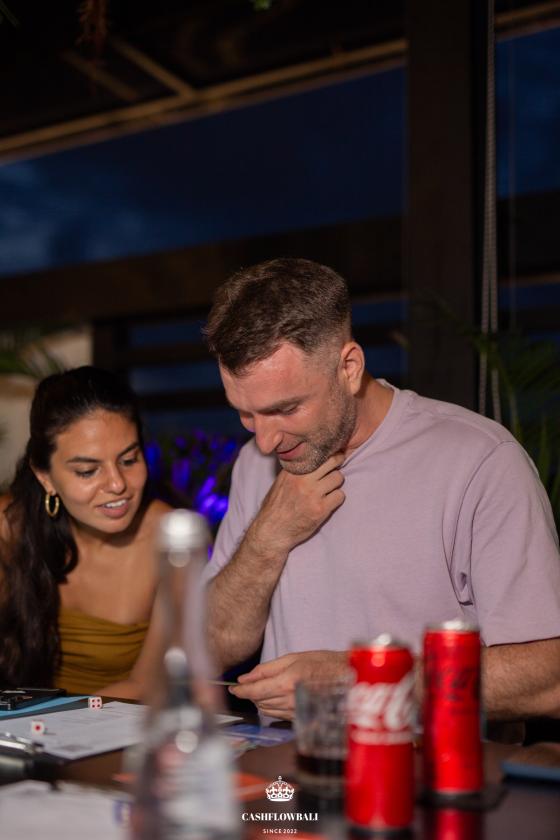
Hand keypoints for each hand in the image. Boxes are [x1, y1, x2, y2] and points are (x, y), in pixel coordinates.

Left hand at [229, 650, 348, 719]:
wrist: (347, 678)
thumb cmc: (323, 663)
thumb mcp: (294, 658)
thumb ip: (266, 669)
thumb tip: (244, 678)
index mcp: (286, 683)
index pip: (254, 691)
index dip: (240, 691)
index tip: (232, 688)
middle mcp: (289, 700)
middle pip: (258, 702)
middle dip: (251, 693)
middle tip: (251, 682)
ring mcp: (296, 712)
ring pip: (266, 710)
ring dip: (260, 700)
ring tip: (266, 687)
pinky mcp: (301, 719)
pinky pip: (278, 716)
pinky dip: (272, 707)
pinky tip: (277, 696)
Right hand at [249, 454, 345, 556]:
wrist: (272, 531)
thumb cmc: (276, 507)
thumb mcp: (280, 481)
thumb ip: (295, 469)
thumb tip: (313, 457)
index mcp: (292, 471)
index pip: (317, 453)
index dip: (327, 453)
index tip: (331, 454)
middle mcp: (303, 479)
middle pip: (331, 461)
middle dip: (336, 464)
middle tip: (337, 467)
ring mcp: (313, 494)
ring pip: (338, 478)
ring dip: (335, 483)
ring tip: (328, 489)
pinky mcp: (321, 508)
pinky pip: (340, 496)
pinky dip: (336, 498)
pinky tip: (328, 502)